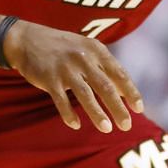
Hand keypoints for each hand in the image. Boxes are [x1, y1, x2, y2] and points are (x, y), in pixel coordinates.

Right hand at [6, 21, 143, 133]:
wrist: (27, 39)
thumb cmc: (63, 48)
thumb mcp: (87, 51)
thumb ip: (106, 70)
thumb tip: (126, 94)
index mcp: (96, 50)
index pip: (119, 73)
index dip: (131, 92)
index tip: (139, 109)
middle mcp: (83, 58)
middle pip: (105, 87)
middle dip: (118, 108)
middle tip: (127, 126)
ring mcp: (65, 69)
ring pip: (85, 95)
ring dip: (97, 113)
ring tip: (107, 128)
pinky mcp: (49, 79)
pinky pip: (61, 100)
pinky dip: (69, 114)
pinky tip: (76, 125)